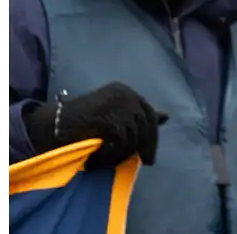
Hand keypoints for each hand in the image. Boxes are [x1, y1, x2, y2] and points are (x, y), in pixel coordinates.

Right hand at [23, 82, 166, 168]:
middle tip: (147, 162)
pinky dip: (111, 154)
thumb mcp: (116, 115)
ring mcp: (118, 105)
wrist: (53, 125)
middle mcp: (124, 94)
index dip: (152, 135)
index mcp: (126, 91)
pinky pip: (120, 143)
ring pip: (134, 137)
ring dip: (124, 152)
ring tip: (109, 157)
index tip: (150, 155)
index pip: (148, 113)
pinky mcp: (110, 118)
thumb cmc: (83, 122)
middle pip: (145, 125)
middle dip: (147, 146)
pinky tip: (99, 156)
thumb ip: (139, 116)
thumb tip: (166, 116)